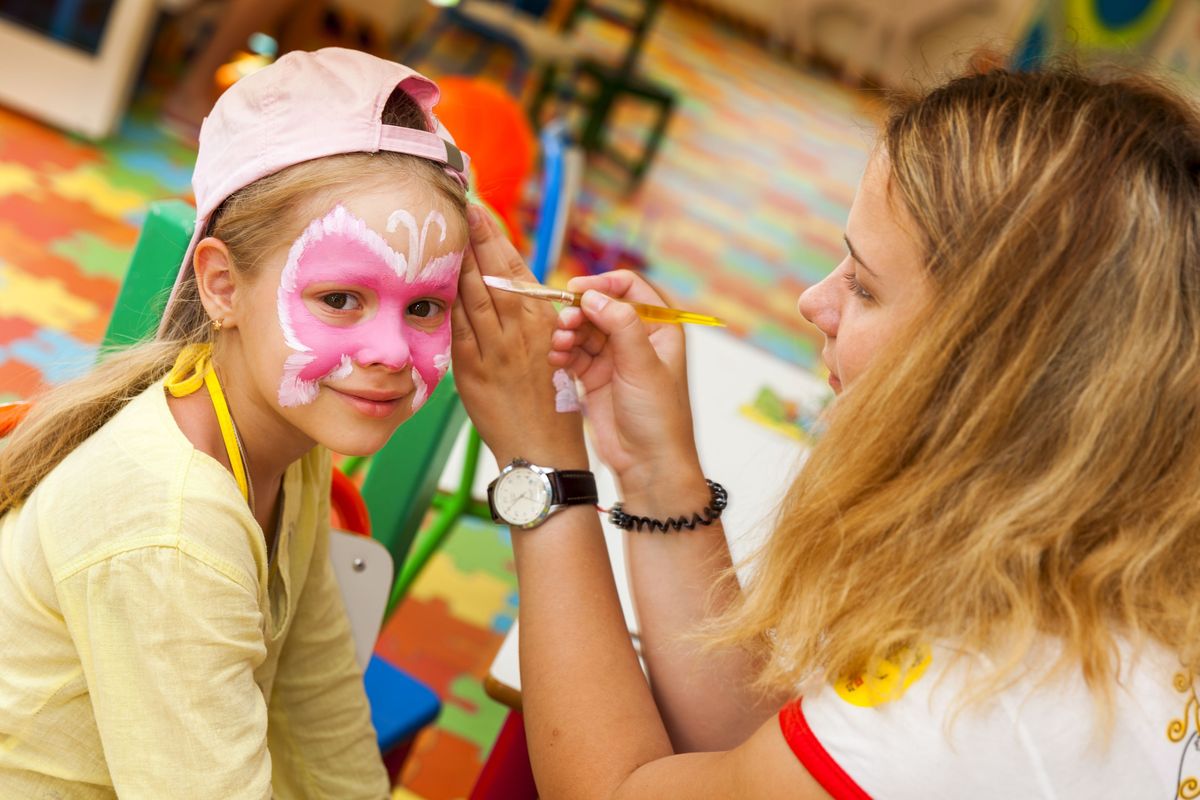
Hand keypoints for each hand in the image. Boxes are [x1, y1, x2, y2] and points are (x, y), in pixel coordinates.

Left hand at [452, 206, 587, 469]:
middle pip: (491, 271)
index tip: (477, 208)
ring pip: (471, 294)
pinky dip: (446, 301)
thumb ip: (528, 316)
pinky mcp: (472, 370)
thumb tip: (502, 284)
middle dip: (472, 236)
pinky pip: (456, 327)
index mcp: (544, 319)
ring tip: (440, 230)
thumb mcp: (554, 348)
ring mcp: (494, 349)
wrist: (543, 449)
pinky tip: (432, 279)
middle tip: (454, 204)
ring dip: (455, 260)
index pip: (515, 266)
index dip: (493, 235)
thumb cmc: (551, 400)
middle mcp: (520, 329)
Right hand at [548, 271, 705, 511]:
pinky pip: (573, 353)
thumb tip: (594, 295)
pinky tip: (555, 358)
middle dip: (579, 312)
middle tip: (563, 323)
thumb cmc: (659, 417)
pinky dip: (562, 352)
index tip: (576, 290)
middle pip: (600, 308)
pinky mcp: (595, 377)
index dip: (603, 284)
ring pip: (583, 330)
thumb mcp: (643, 365)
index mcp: (660, 328)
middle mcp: (637, 339)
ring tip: (558, 346)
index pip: (630, 288)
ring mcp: (614, 358)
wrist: (648, 464)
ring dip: (567, 332)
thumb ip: (620, 324)